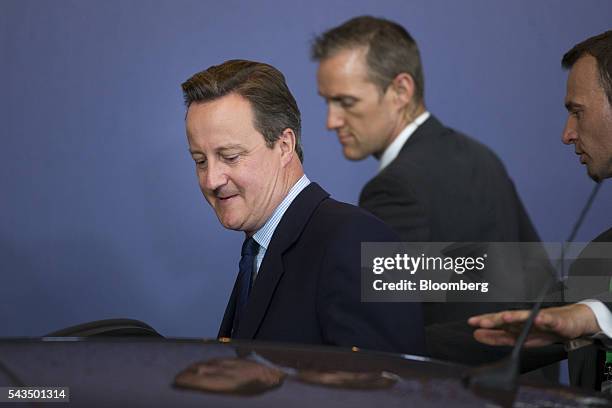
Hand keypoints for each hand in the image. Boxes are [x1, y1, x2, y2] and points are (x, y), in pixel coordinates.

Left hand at [467, 304, 599, 346]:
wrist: (570, 324)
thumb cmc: (543, 330)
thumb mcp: (518, 338)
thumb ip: (498, 337)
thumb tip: (477, 335)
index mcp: (515, 323)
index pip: (497, 321)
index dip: (485, 322)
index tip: (471, 323)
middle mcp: (525, 318)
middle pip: (507, 318)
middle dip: (495, 320)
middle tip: (482, 322)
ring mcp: (539, 318)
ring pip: (526, 317)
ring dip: (516, 317)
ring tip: (506, 317)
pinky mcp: (555, 320)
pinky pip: (549, 319)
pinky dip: (544, 319)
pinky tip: (538, 319)